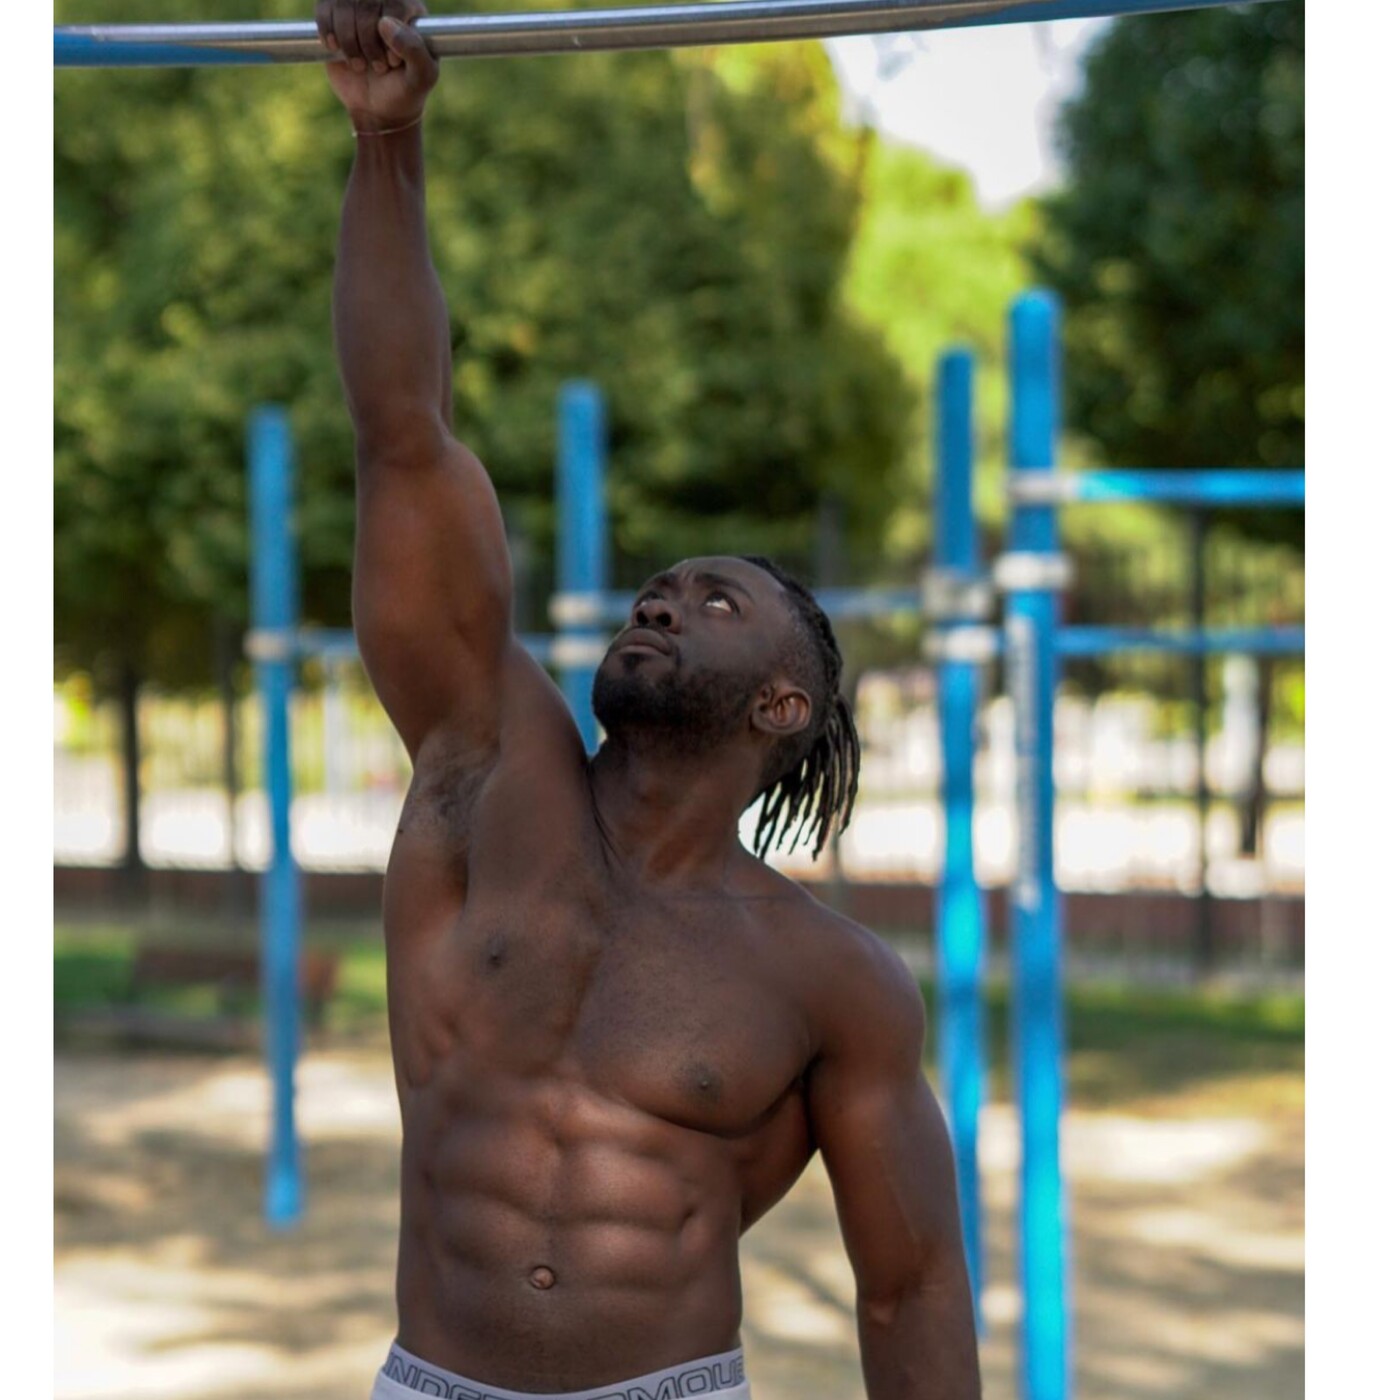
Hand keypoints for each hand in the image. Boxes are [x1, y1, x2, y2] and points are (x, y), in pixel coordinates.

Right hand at [315, 0, 438, 131]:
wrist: (378, 108)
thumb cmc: (405, 91)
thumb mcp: (422, 77)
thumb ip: (415, 50)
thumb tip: (384, 23)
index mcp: (410, 10)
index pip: (394, 3)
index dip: (388, 35)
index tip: (393, 62)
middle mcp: (384, 2)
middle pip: (366, 2)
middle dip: (368, 41)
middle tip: (378, 68)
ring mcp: (357, 6)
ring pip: (342, 4)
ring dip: (349, 41)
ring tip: (360, 65)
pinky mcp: (334, 14)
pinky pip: (323, 7)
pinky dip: (328, 32)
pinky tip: (337, 50)